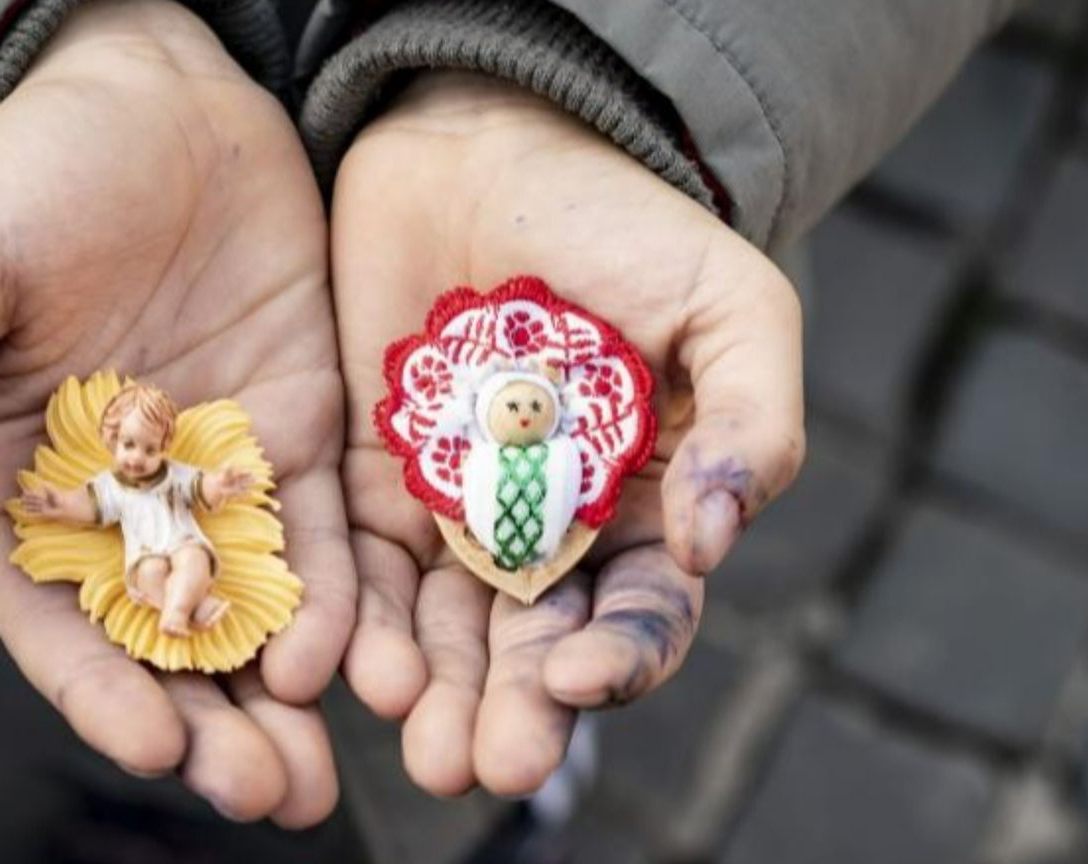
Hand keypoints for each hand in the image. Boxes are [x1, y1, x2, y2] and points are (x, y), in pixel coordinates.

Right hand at [0, 0, 353, 825]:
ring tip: (324, 770)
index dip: (102, 691)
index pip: (58, 616)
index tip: (157, 751)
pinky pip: (326, 530)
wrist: (156, 96)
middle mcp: (127, 501)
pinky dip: (345, 597)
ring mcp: (221, 472)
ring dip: (289, 693)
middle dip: (217, 723)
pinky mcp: (301, 429)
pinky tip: (366, 655)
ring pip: (257, 608)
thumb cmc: (31, 178)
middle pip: (170, 639)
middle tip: (269, 794)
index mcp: (25, 486)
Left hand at [333, 73, 803, 796]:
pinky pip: (356, 564)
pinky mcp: (368, 477)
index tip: (573, 676)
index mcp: (644, 509)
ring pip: (440, 625)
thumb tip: (717, 542)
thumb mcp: (730, 307)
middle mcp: (547, 532)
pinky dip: (348, 617)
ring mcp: (454, 511)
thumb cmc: (627, 224)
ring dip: (426, 687)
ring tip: (409, 736)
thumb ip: (754, 422)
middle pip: (530, 645)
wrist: (493, 147)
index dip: (615, 655)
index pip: (637, 614)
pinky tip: (333, 662)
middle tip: (478, 764)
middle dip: (509, 709)